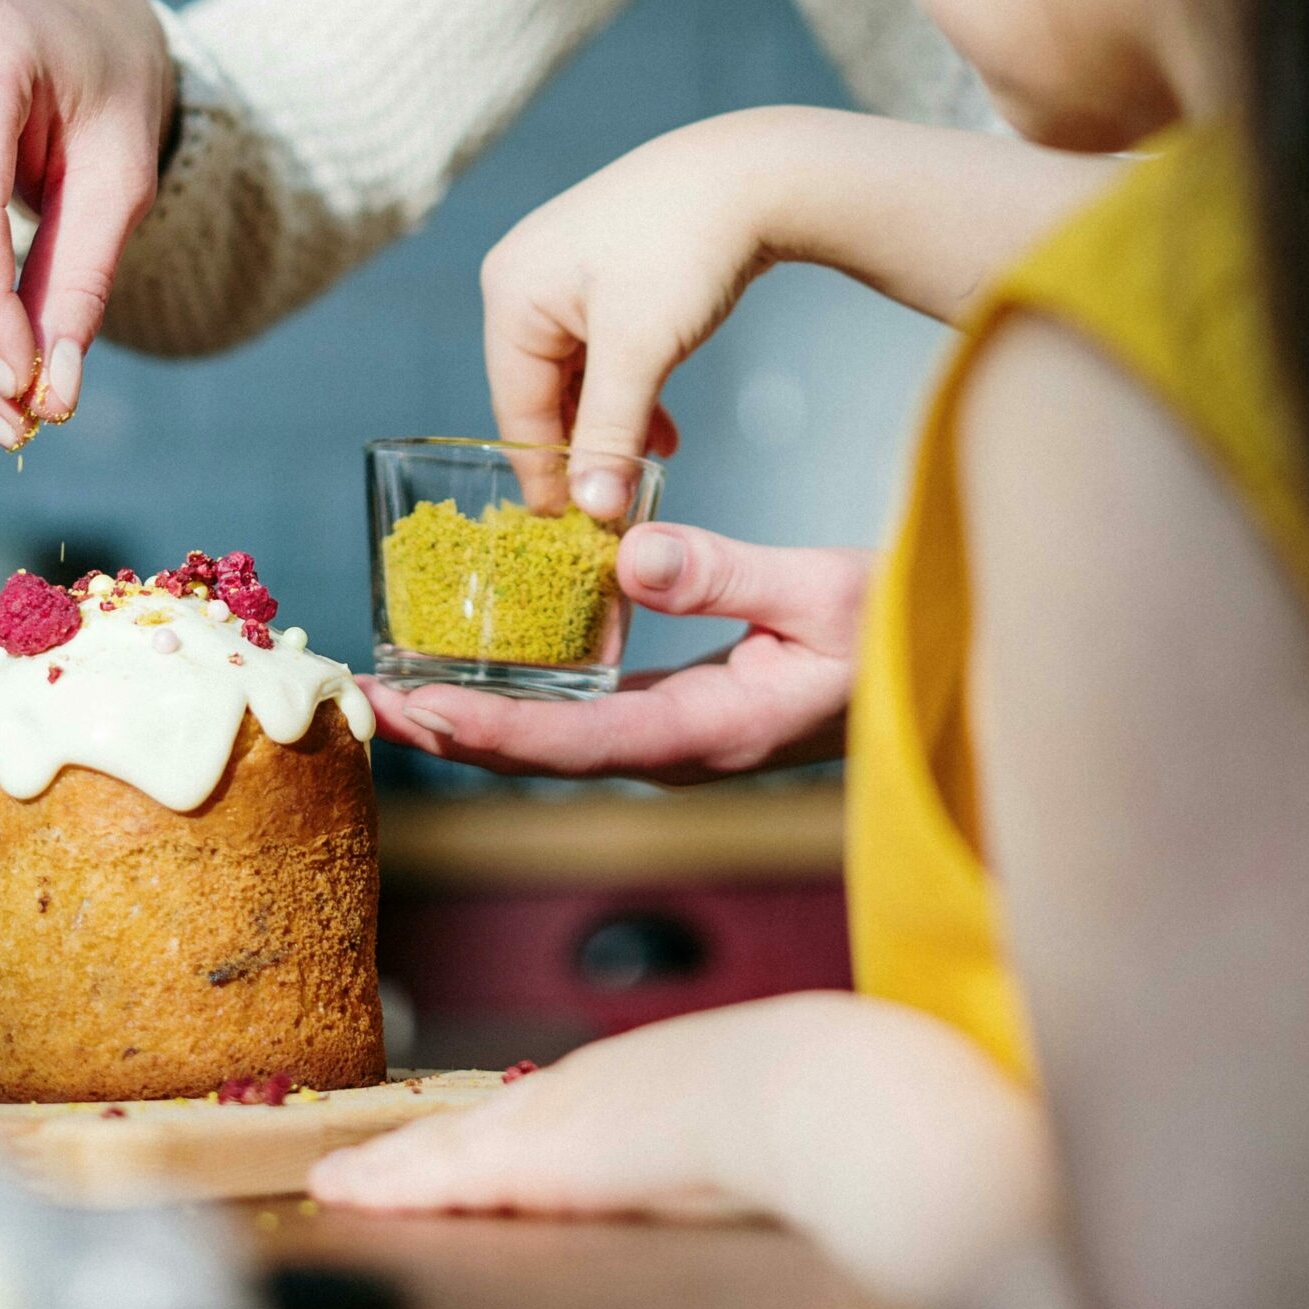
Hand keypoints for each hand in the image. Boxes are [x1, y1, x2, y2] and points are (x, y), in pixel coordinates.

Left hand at [310, 993, 1057, 1308]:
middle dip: (424, 1142)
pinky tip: (344, 1189)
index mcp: (639, 1080)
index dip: (493, 1129)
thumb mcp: (761, 1118)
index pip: (546, 1108)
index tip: (450, 1141)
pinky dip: (389, 1181)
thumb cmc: (817, 1109)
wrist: (817, 1092)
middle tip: (364, 1160)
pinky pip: (441, 1172)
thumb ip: (727, 1137)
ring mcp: (557, 1118)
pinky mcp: (535, 1159)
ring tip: (344, 1177)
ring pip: (452, 1142)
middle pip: (486, 1119)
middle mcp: (587, 1087)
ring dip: (394, 1163)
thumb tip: (744, 1165)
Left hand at [366, 524, 868, 782]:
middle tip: (368, 701)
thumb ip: (728, 574)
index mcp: (711, 732)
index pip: (577, 741)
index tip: (418, 711)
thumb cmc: (896, 636)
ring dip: (474, 719)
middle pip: (544, 754)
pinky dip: (520, 699)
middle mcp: (681, 751)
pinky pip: (581, 717)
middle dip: (453, 731)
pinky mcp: (681, 716)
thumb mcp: (824, 590)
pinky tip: (484, 670)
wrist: (940, 681)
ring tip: (397, 690)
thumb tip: (629, 555)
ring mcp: (680, 740)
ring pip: (556, 740)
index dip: (491, 730)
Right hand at [479, 115, 791, 518]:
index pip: (516, 410)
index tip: (575, 533)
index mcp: (511, 293)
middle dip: (588, 449)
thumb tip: (592, 510)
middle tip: (621, 503)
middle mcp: (525, 280)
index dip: (547, 476)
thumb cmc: (685, 250)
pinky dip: (630, 391)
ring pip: (579, 377)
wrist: (756, 174)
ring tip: (652, 463)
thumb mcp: (641, 352)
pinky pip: (605, 352)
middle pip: (543, 395)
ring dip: (614, 424)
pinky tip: (663, 427)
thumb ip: (609, 434)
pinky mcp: (609, 272)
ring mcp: (566, 273)